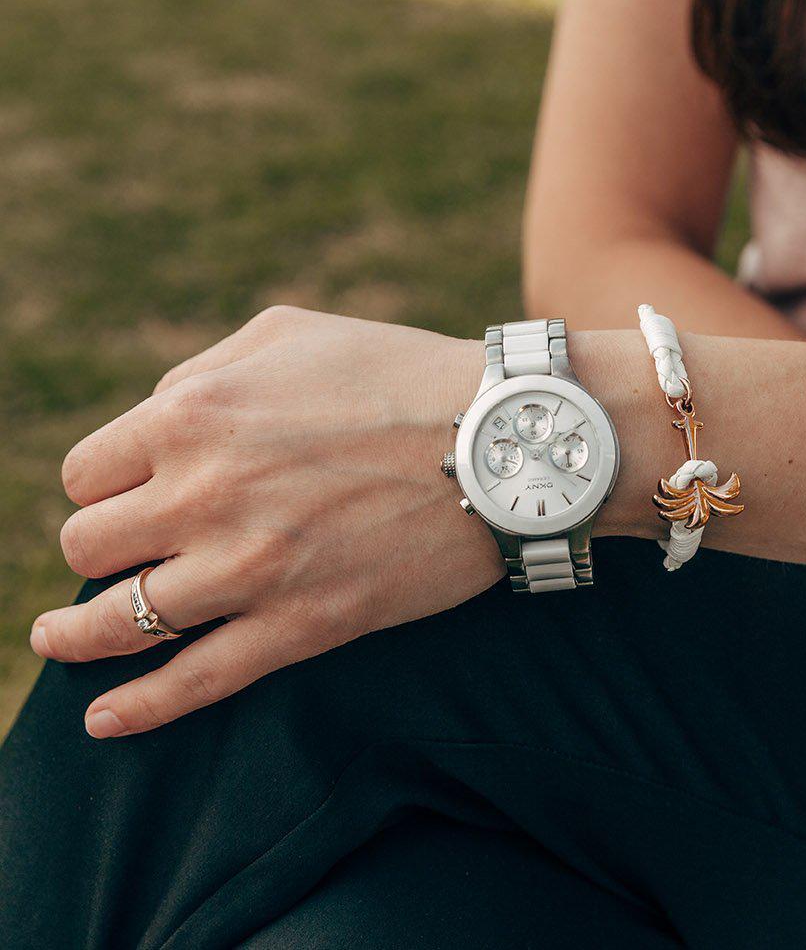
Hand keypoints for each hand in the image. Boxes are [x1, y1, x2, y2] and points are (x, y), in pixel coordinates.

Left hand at [31, 308, 499, 736]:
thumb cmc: (396, 370)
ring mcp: (249, 568)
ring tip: (59, 642)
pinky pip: (193, 682)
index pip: (87, 473)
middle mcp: (203, 493)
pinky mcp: (300, 625)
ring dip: (77, 636)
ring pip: (118, 622)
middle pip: (88, 548)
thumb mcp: (287, 333)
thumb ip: (200, 372)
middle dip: (100, 549)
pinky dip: (137, 709)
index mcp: (192, 414)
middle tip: (128, 550)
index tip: (124, 496)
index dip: (101, 486)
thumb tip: (153, 418)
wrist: (499, 439)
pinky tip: (103, 719)